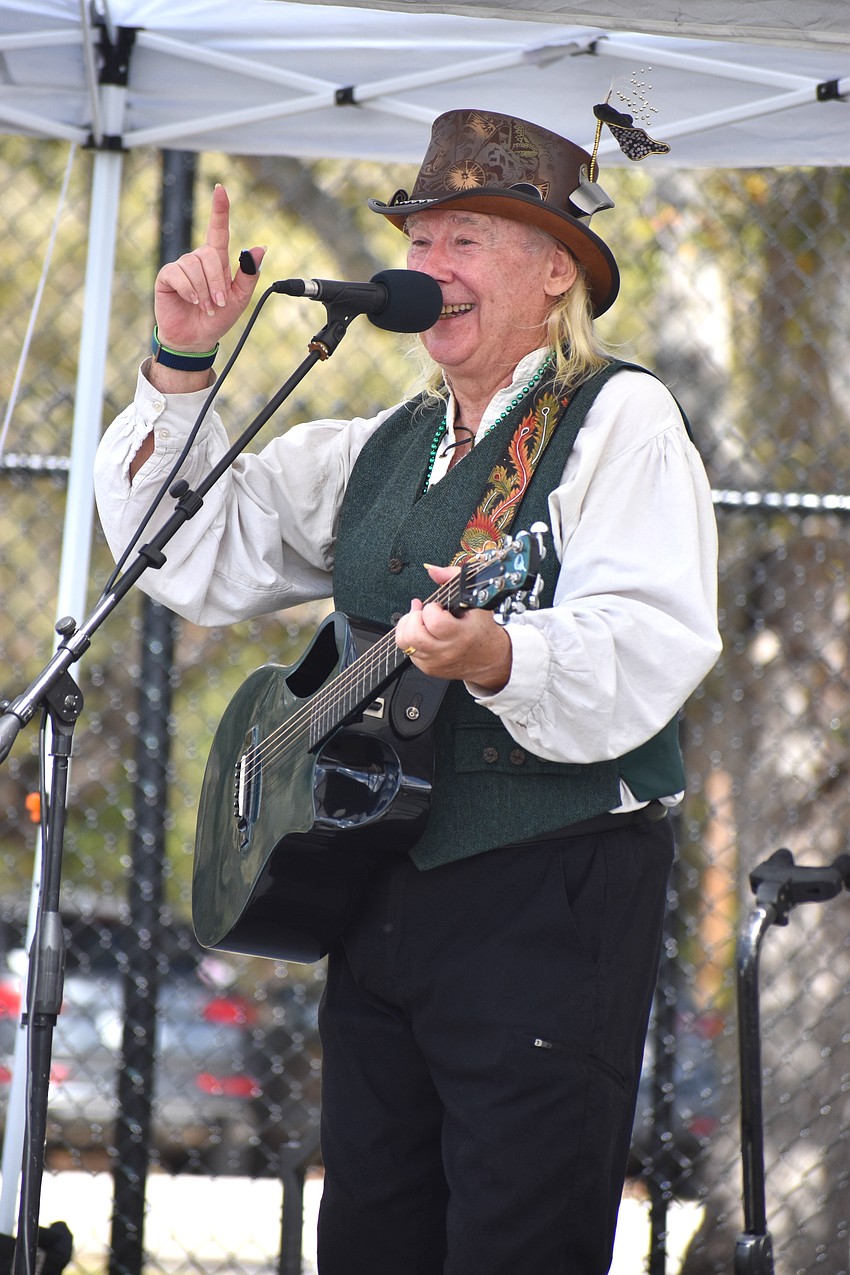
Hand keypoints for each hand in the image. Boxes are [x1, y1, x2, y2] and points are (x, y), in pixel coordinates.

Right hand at [153, 184, 264, 352]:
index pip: (218, 230)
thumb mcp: (239, 298)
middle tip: (218, 303)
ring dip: (205, 291)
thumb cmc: (218, 317)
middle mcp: (198, 259)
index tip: (221, 190)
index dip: (219, 209)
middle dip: (218, 282)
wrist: (196, 339)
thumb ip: (248, 274)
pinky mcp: (167, 276)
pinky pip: (179, 275)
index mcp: (217, 260)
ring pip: (195, 266)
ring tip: (205, 306)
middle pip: (210, 254)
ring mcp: (181, 266)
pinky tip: (192, 301)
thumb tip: (260, 248)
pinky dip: (189, 290)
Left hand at [394, 565, 512, 691]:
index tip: (438, 607)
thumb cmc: (484, 629)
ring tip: (417, 619)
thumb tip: (433, 570)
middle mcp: (447, 651)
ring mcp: (436, 661)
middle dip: (413, 617)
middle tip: (422, 612)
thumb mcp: (475, 600)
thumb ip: (453, 578)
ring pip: (405, 644)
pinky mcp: (429, 668)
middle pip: (414, 634)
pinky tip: (422, 632)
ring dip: (407, 626)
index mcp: (461, 634)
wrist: (491, 658)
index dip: (431, 609)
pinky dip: (411, 639)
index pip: (434, 622)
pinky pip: (408, 652)